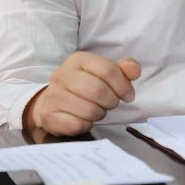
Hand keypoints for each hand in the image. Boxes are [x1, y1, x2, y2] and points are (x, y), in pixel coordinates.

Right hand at [25, 52, 140, 135]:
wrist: (51, 101)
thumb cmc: (83, 86)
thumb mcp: (103, 72)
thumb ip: (123, 69)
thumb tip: (135, 70)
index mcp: (78, 59)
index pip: (108, 70)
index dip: (123, 86)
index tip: (128, 96)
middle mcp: (62, 74)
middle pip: (98, 90)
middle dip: (111, 101)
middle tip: (111, 104)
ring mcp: (53, 95)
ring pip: (89, 110)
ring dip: (99, 114)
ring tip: (97, 110)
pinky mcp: (49, 115)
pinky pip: (77, 124)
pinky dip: (86, 124)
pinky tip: (84, 119)